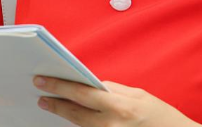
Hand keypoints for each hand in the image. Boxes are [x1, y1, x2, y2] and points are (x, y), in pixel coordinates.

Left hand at [34, 76, 199, 126]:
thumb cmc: (160, 116)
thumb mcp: (138, 95)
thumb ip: (112, 89)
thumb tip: (92, 84)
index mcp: (119, 106)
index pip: (81, 93)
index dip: (59, 86)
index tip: (43, 80)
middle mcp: (111, 125)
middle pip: (74, 113)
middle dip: (55, 102)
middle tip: (40, 94)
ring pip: (79, 125)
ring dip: (64, 114)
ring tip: (51, 104)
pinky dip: (78, 125)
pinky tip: (69, 118)